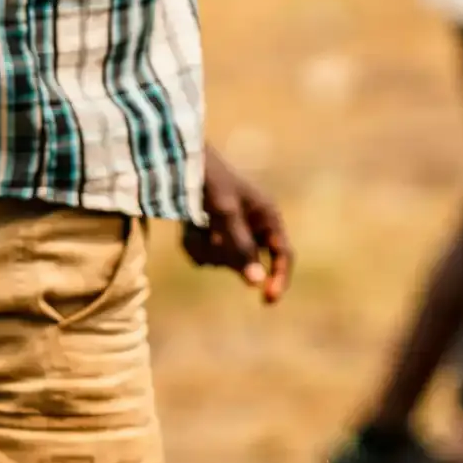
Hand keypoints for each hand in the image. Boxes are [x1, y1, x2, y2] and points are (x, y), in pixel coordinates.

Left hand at [183, 146, 292, 304]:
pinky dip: (194, 246)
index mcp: (266, 216)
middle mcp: (252, 226)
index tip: (267, 300)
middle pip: (248, 263)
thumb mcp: (226, 212)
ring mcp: (230, 233)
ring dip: (206, 248)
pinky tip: (187, 228)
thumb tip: (256, 283)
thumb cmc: (209, 178)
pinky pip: (205, 258)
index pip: (283, 254)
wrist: (178, 161)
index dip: (279, 278)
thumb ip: (241, 246)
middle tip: (211, 233)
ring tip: (195, 225)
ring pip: (223, 262)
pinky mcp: (210, 236)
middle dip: (227, 256)